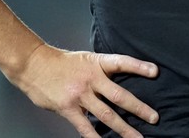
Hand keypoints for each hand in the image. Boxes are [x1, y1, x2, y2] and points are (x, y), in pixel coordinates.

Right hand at [11, 43, 159, 137]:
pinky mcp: (68, 108)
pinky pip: (85, 127)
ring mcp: (80, 95)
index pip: (122, 62)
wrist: (33, 64)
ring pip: (106, 115)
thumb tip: (119, 81)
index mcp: (97, 64)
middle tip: (154, 117)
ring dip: (124, 128)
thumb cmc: (60, 63)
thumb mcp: (85, 59)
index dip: (138, 67)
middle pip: (119, 95)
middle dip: (138, 108)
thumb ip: (101, 70)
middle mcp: (91, 79)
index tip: (155, 72)